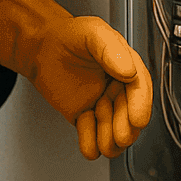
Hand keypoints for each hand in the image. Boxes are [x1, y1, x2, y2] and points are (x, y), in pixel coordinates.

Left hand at [32, 16, 153, 159]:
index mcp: (125, 66)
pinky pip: (89, 133)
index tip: (138, 119)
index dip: (141, 105)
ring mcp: (100, 103)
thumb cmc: (68, 35)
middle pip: (128, 113)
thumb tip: (129, 70)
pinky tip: (89, 148)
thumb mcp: (92, 31)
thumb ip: (110, 48)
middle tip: (121, 136)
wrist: (40, 47)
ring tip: (105, 145)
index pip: (139, 88)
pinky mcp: (83, 115)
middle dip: (125, 127)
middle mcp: (116, 87)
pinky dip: (90, 144)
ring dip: (110, 140)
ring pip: (111, 128)